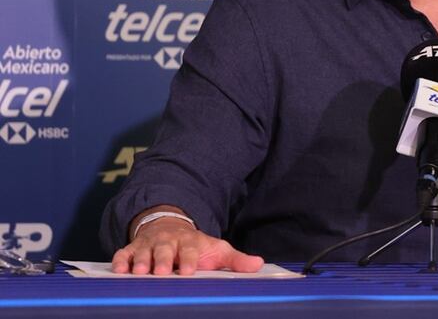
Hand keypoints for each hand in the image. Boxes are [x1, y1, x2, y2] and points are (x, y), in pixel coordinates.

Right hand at [111, 217, 263, 275]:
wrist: (170, 227)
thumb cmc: (195, 246)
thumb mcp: (217, 250)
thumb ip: (235, 260)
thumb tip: (258, 265)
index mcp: (190, 242)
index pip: (190, 251)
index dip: (189, 259)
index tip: (188, 270)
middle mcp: (169, 242)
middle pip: (165, 250)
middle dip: (162, 260)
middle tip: (160, 272)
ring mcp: (150, 244)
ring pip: (144, 251)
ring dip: (141, 261)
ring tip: (139, 272)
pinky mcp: (133, 248)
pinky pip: (124, 253)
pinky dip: (121, 260)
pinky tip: (118, 270)